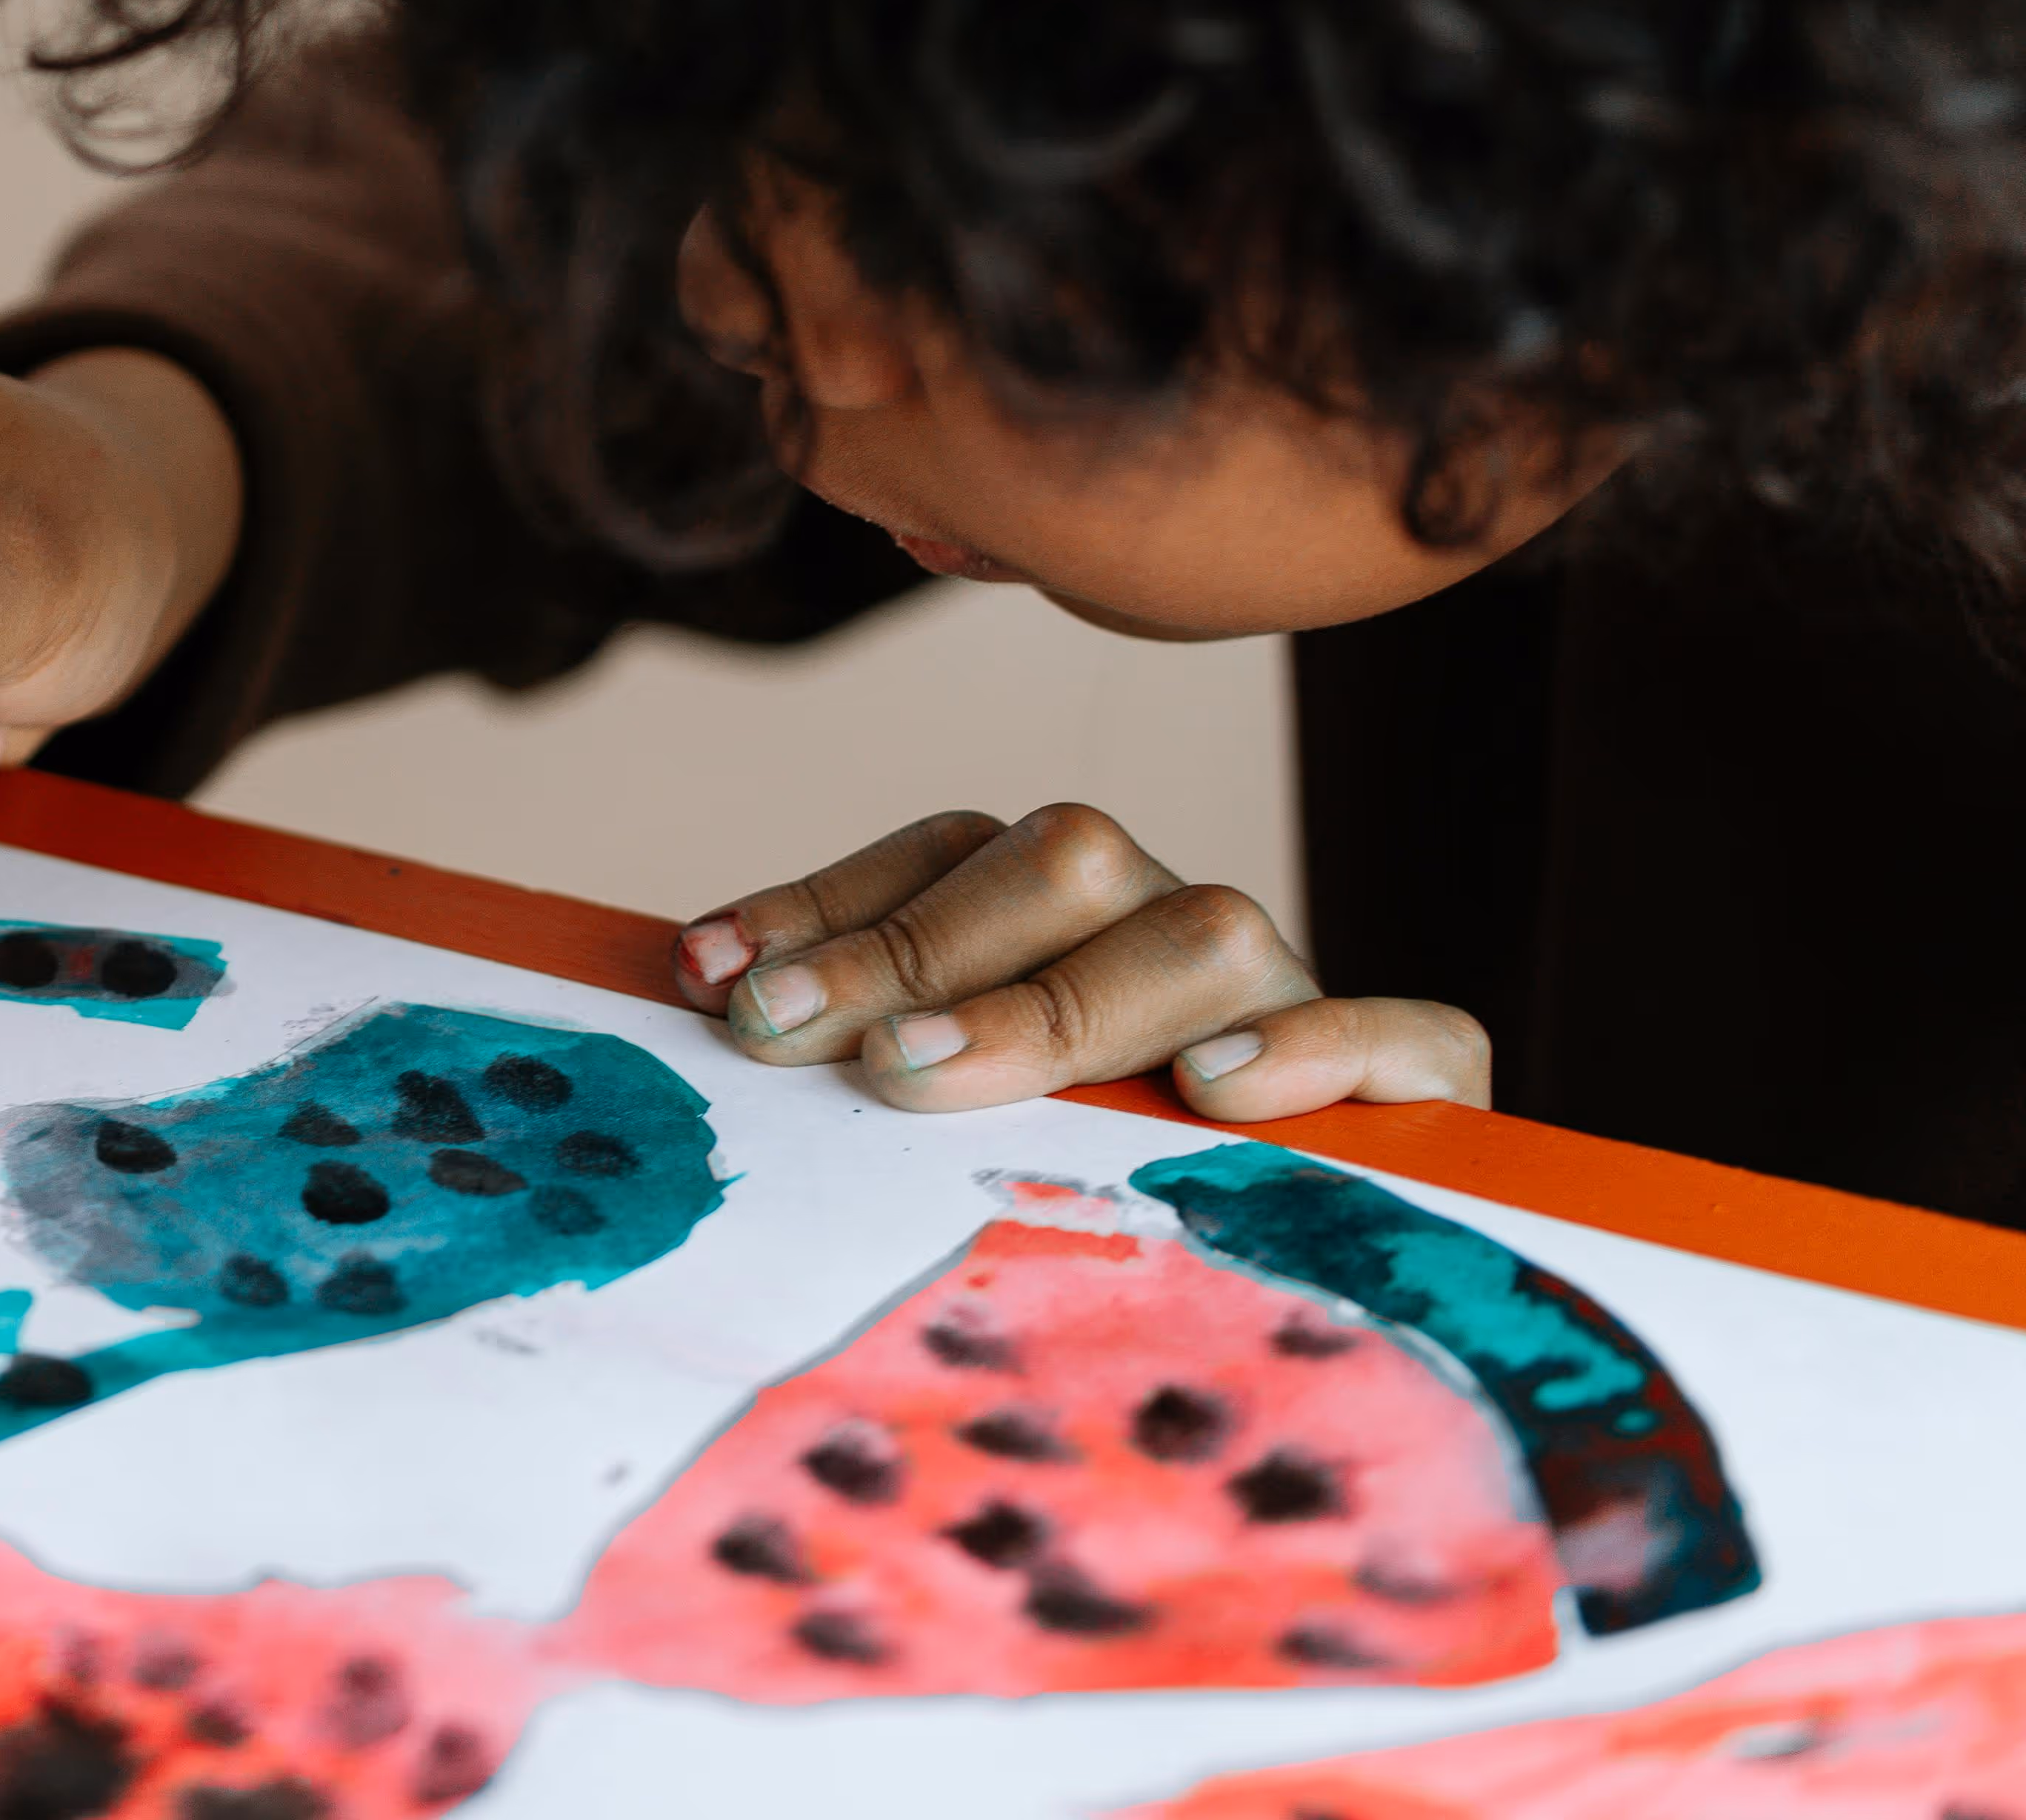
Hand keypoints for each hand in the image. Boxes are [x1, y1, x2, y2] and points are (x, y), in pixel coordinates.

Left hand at [664, 801, 1489, 1118]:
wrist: (1334, 1273)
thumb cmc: (1089, 1187)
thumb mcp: (961, 1104)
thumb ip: (858, 1035)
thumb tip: (700, 982)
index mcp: (1074, 913)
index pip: (949, 851)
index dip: (826, 905)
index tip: (707, 974)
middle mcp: (1175, 930)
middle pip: (1066, 864)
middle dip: (912, 946)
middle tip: (789, 1031)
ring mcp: (1297, 1000)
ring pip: (1208, 932)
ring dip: (1058, 1002)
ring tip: (924, 1071)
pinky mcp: (1424, 1095)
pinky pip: (1407, 1038)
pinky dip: (1318, 1051)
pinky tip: (1216, 1090)